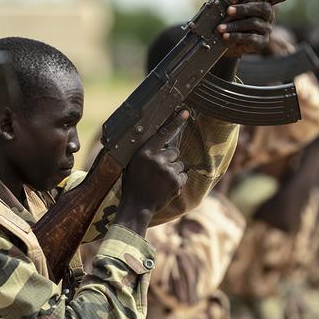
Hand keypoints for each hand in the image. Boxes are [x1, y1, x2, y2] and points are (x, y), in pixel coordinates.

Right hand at [116, 110, 190, 233]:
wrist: (137, 206)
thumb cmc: (133, 184)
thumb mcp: (133, 164)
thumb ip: (146, 152)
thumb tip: (159, 142)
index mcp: (144, 153)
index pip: (162, 133)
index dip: (174, 122)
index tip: (185, 112)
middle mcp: (157, 160)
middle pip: (174, 151)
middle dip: (169, 159)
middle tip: (159, 170)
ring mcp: (167, 171)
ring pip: (179, 164)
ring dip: (174, 170)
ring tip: (161, 180)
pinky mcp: (176, 182)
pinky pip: (183, 175)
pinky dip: (177, 181)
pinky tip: (166, 187)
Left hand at [217, 0, 288, 57]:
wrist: (230, 44)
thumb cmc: (233, 21)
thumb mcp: (234, 10)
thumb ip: (236, 0)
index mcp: (265, 4)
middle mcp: (269, 16)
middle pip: (265, 8)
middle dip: (245, 8)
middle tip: (228, 10)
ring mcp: (267, 29)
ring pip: (254, 23)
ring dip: (235, 24)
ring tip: (220, 27)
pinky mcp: (262, 42)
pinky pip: (250, 37)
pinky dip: (236, 36)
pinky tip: (225, 36)